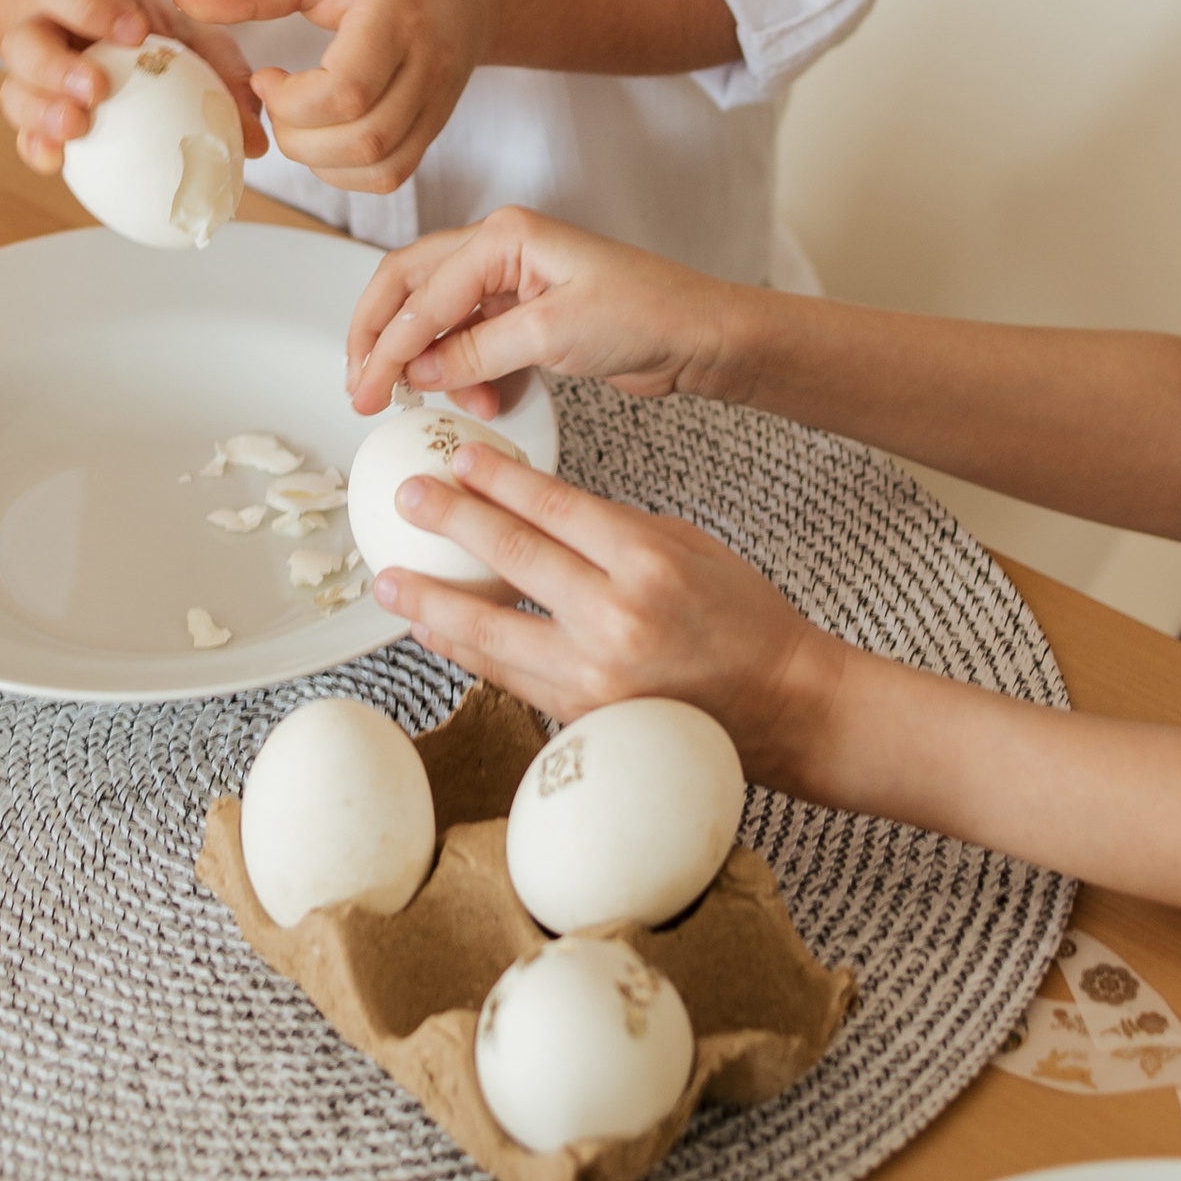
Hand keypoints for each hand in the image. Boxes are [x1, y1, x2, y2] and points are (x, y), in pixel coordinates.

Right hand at [0, 0, 265, 177]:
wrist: (112, 34)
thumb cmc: (157, 33)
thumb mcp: (195, 37)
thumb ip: (226, 76)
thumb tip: (253, 139)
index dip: (91, 4)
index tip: (136, 30)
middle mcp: (45, 29)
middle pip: (26, 39)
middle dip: (56, 65)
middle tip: (97, 90)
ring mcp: (32, 74)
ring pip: (14, 86)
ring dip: (40, 110)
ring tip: (76, 130)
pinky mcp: (33, 114)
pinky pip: (22, 130)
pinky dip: (36, 146)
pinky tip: (57, 162)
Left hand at [175, 0, 496, 196]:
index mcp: (396, 16)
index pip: (348, 89)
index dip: (293, 100)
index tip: (267, 76)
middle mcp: (427, 67)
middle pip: (364, 139)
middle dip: (300, 138)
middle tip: (276, 102)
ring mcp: (438, 104)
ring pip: (381, 166)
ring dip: (322, 160)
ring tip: (298, 120)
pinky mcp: (435, 127)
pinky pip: (392, 174)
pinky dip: (346, 171)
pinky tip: (324, 136)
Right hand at [347, 209, 740, 420]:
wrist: (700, 336)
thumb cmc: (647, 313)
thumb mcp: (552, 335)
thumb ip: (475, 352)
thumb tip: (416, 372)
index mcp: (503, 235)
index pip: (420, 291)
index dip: (386, 346)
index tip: (368, 391)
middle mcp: (500, 250)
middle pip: (411, 290)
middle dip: (383, 341)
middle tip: (364, 390)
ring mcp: (512, 284)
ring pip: (439, 320)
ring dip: (432, 365)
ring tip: (452, 405)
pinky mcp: (526, 317)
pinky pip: (473, 343)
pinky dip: (468, 374)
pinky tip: (486, 400)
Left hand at [369, 442, 843, 777]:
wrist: (788, 706)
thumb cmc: (747, 622)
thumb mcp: (691, 548)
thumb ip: (613, 532)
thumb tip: (537, 511)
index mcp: (648, 562)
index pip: (552, 507)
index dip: (496, 480)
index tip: (460, 463)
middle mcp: (616, 619)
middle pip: (511, 558)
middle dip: (449, 524)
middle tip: (407, 502)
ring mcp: (595, 676)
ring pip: (492, 632)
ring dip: (433, 602)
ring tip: (391, 583)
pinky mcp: (584, 717)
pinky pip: (509, 677)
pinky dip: (469, 651)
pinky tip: (439, 631)